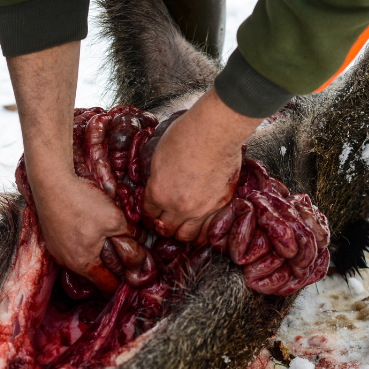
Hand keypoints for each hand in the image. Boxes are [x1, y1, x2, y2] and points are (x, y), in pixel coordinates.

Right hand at [30, 168, 129, 291]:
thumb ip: (130, 234)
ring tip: (106, 243)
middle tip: (124, 257)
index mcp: (84, 263)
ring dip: (94, 256)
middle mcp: (67, 262)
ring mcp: (56, 250)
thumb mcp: (114, 218)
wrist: (51, 183)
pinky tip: (88, 231)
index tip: (133, 275)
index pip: (107, 285)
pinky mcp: (50, 238)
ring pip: (81, 261)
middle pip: (93, 275)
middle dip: (110, 269)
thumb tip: (142, 239)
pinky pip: (70, 250)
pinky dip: (81, 246)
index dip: (123, 282)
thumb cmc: (82, 202)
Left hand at [144, 87, 262, 242]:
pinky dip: (203, 231)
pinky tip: (201, 227)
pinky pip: (208, 229)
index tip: (152, 215)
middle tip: (165, 222)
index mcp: (158, 193)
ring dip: (182, 232)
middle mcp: (177, 207)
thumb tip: (158, 186)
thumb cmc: (186, 135)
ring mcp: (200, 209)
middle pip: (166, 230)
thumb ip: (157, 179)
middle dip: (163, 226)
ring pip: (187, 236)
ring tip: (183, 226)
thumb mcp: (158, 156)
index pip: (149, 214)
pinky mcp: (220, 206)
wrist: (216, 132)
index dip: (149, 215)